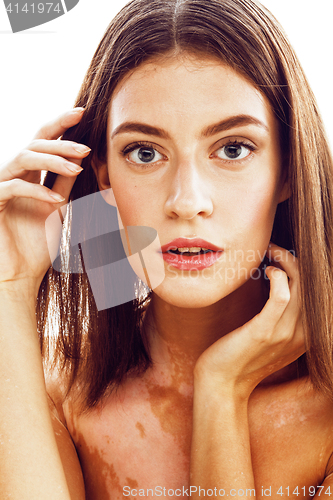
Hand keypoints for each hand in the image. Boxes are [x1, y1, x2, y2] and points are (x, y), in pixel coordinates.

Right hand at [0, 108, 89, 296]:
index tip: (82, 112)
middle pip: (34, 142)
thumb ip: (65, 183)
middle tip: (85, 146)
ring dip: (52, 160)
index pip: (44, 141)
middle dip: (61, 140)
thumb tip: (83, 159)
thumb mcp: (58, 208)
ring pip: (23, 157)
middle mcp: (14, 174)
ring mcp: (1, 185)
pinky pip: (13, 186)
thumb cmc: (38, 243)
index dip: (60, 124)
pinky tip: (56, 199)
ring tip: (77, 167)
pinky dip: (36, 190)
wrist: (20, 273)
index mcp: (30, 174)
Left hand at [194, 244, 304, 398]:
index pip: (318, 294)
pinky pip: (281, 296)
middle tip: (274, 248)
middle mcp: (303, 335)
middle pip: (312, 286)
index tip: (285, 257)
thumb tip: (281, 283)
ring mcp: (285, 334)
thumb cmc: (241, 356)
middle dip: (295, 260)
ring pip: (300, 285)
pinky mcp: (264, 331)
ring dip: (285, 261)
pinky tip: (267, 270)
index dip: (305, 270)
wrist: (222, 383)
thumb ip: (282, 317)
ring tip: (270, 252)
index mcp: (307, 336)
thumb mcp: (272, 337)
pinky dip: (278, 276)